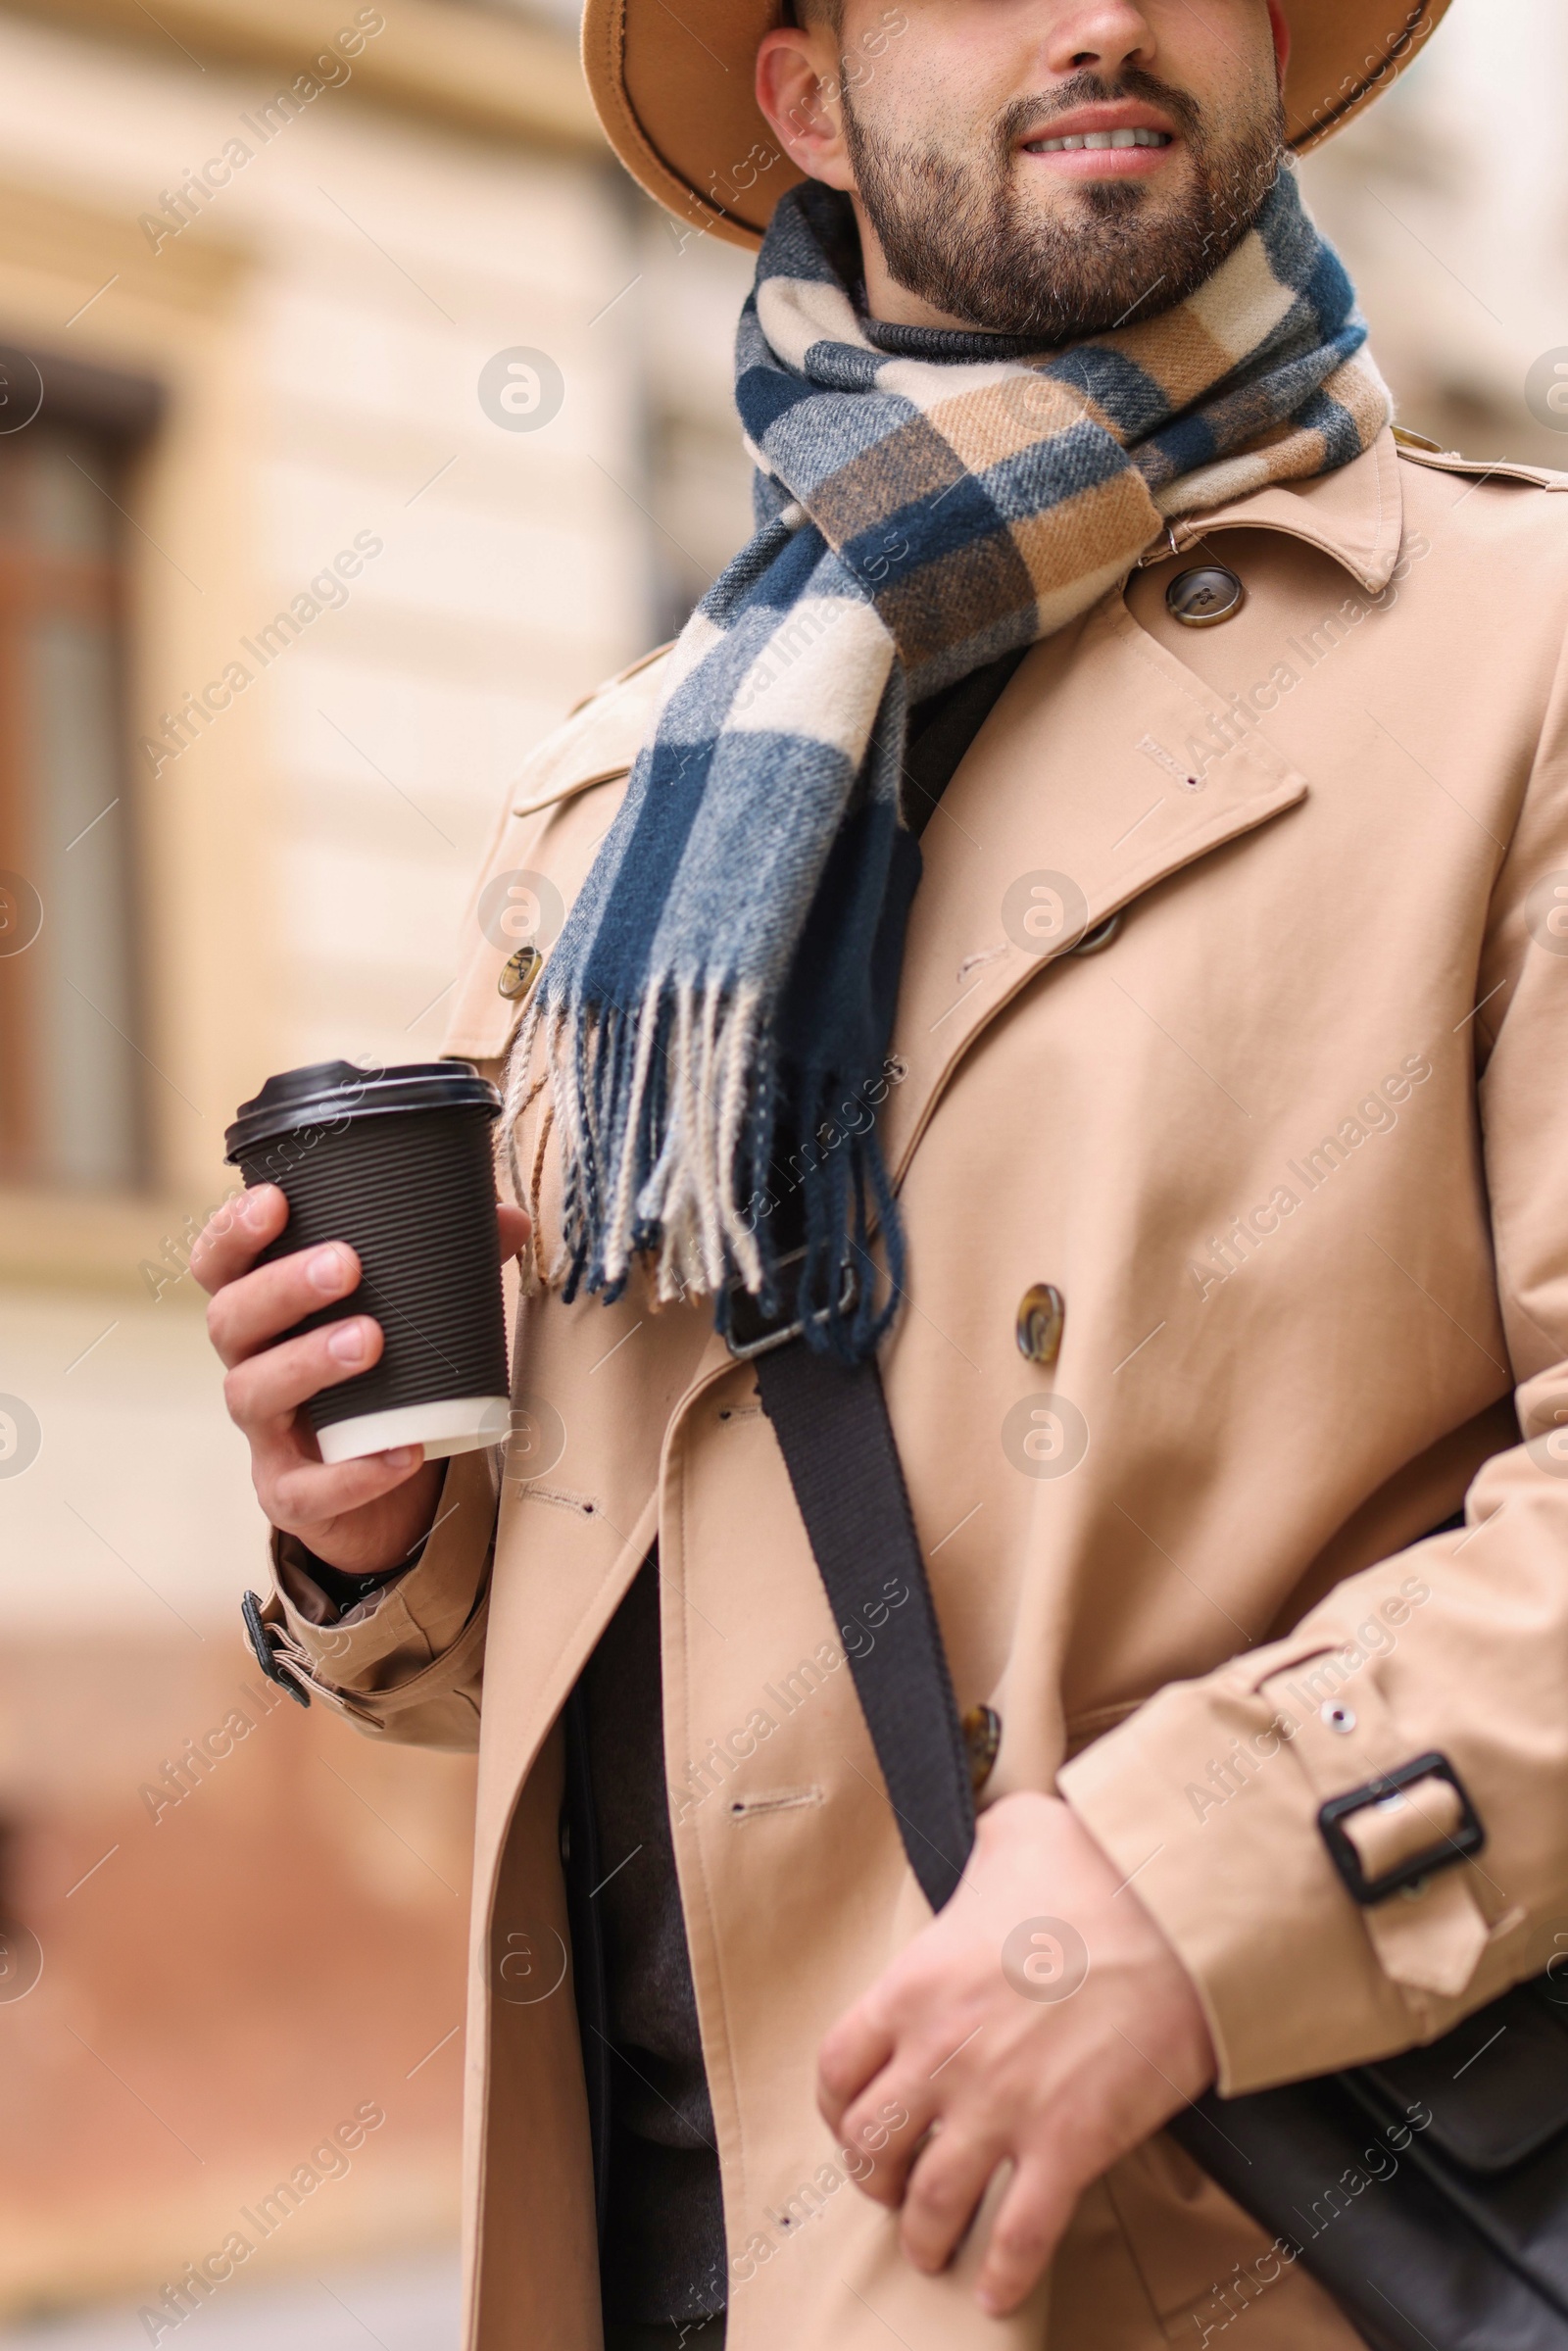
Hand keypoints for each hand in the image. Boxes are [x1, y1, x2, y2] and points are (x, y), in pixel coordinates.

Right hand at [194, 1183, 528, 1574]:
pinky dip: (350, 1474)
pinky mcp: (289, 1493)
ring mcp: (265, 1433)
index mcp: (267, 1313)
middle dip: (282, 1287)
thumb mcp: (410, 1319)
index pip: (221, 1265)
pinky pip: (303, 1489)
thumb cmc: (387, 1381)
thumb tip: (508, 1218)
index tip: (276, 1201)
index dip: (233, 1232)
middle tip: (345, 1267)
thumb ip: (451, 1264)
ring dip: (308, 1362)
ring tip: (370, 1341)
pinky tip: (400, 1451)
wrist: (390, 1494)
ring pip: (253, 1393)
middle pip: (231, 1319)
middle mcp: (251, 1365)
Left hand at [816, 1790, 1214, 2315]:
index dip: (839, 2107)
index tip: (854, 2120)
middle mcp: (943, 2054)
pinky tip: (997, 2293)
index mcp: (916, 1985)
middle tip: (894, 2187)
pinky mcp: (1069, 2144)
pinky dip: (1004, 2274)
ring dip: (925, 2236)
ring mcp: (1003, 2106)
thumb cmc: (1097, 1865)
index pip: (839, 2069)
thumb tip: (977, 1846)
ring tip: (934, 2250)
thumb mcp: (1010, 1834)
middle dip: (875, 2178)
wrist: (1180, 1912)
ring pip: (932, 2202)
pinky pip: (1020, 2234)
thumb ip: (973, 1852)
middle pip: (872, 2146)